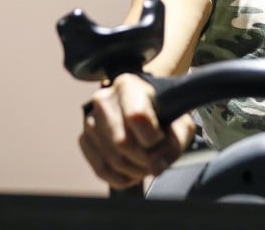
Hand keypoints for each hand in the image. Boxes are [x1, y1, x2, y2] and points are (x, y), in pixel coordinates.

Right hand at [78, 73, 195, 188]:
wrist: (146, 109)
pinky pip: (101, 169)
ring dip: (135, 170)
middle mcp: (103, 100)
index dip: (153, 137)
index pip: (136, 116)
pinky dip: (121, 177)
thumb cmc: (164, 114)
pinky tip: (133, 172)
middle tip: (156, 160)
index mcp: (128, 86)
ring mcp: (90, 120)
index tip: (161, 138)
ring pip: (111, 159)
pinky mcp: (84, 140)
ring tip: (147, 166)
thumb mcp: (179, 122)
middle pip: (122, 142)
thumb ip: (175, 142)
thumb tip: (156, 167)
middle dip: (144, 159)